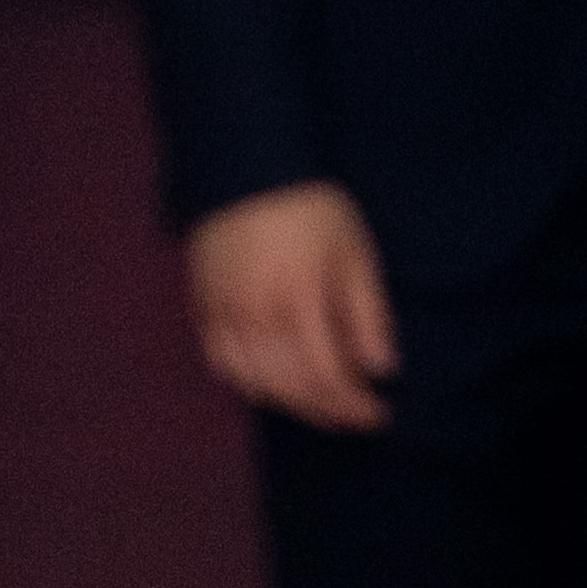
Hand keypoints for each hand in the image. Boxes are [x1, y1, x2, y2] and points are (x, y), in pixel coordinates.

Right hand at [186, 181, 398, 431]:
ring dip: (294, 404)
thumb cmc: (311, 210)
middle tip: (357, 416)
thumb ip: (368, 314)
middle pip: (293, 389)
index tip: (381, 412)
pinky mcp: (205, 310)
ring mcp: (226, 316)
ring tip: (322, 405)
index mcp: (299, 301)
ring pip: (257, 384)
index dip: (355, 405)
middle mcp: (258, 317)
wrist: (246, 171)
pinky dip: (252, 384)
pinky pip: (224, 364)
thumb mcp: (355, 253)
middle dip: (330, 412)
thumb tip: (381, 368)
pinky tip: (275, 384)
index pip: (327, 377)